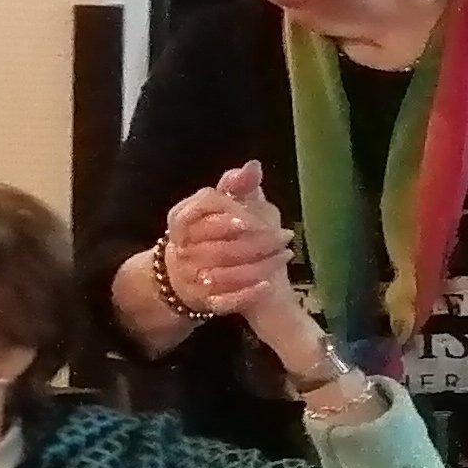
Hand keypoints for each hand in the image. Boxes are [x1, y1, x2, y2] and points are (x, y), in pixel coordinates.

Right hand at [160, 163, 296, 316]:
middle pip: (219, 246)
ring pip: (225, 274)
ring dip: (260, 265)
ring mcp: (191, 277)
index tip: (253, 218)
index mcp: (181, 219)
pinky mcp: (204, 301)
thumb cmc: (214, 232)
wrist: (188, 276)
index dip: (229, 212)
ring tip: (286, 254)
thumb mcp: (226, 206)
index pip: (202, 209)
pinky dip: (247, 293)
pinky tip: (269, 284)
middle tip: (285, 235)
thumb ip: (238, 186)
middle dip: (258, 241)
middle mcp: (182, 249)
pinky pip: (224, 301)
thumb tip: (253, 166)